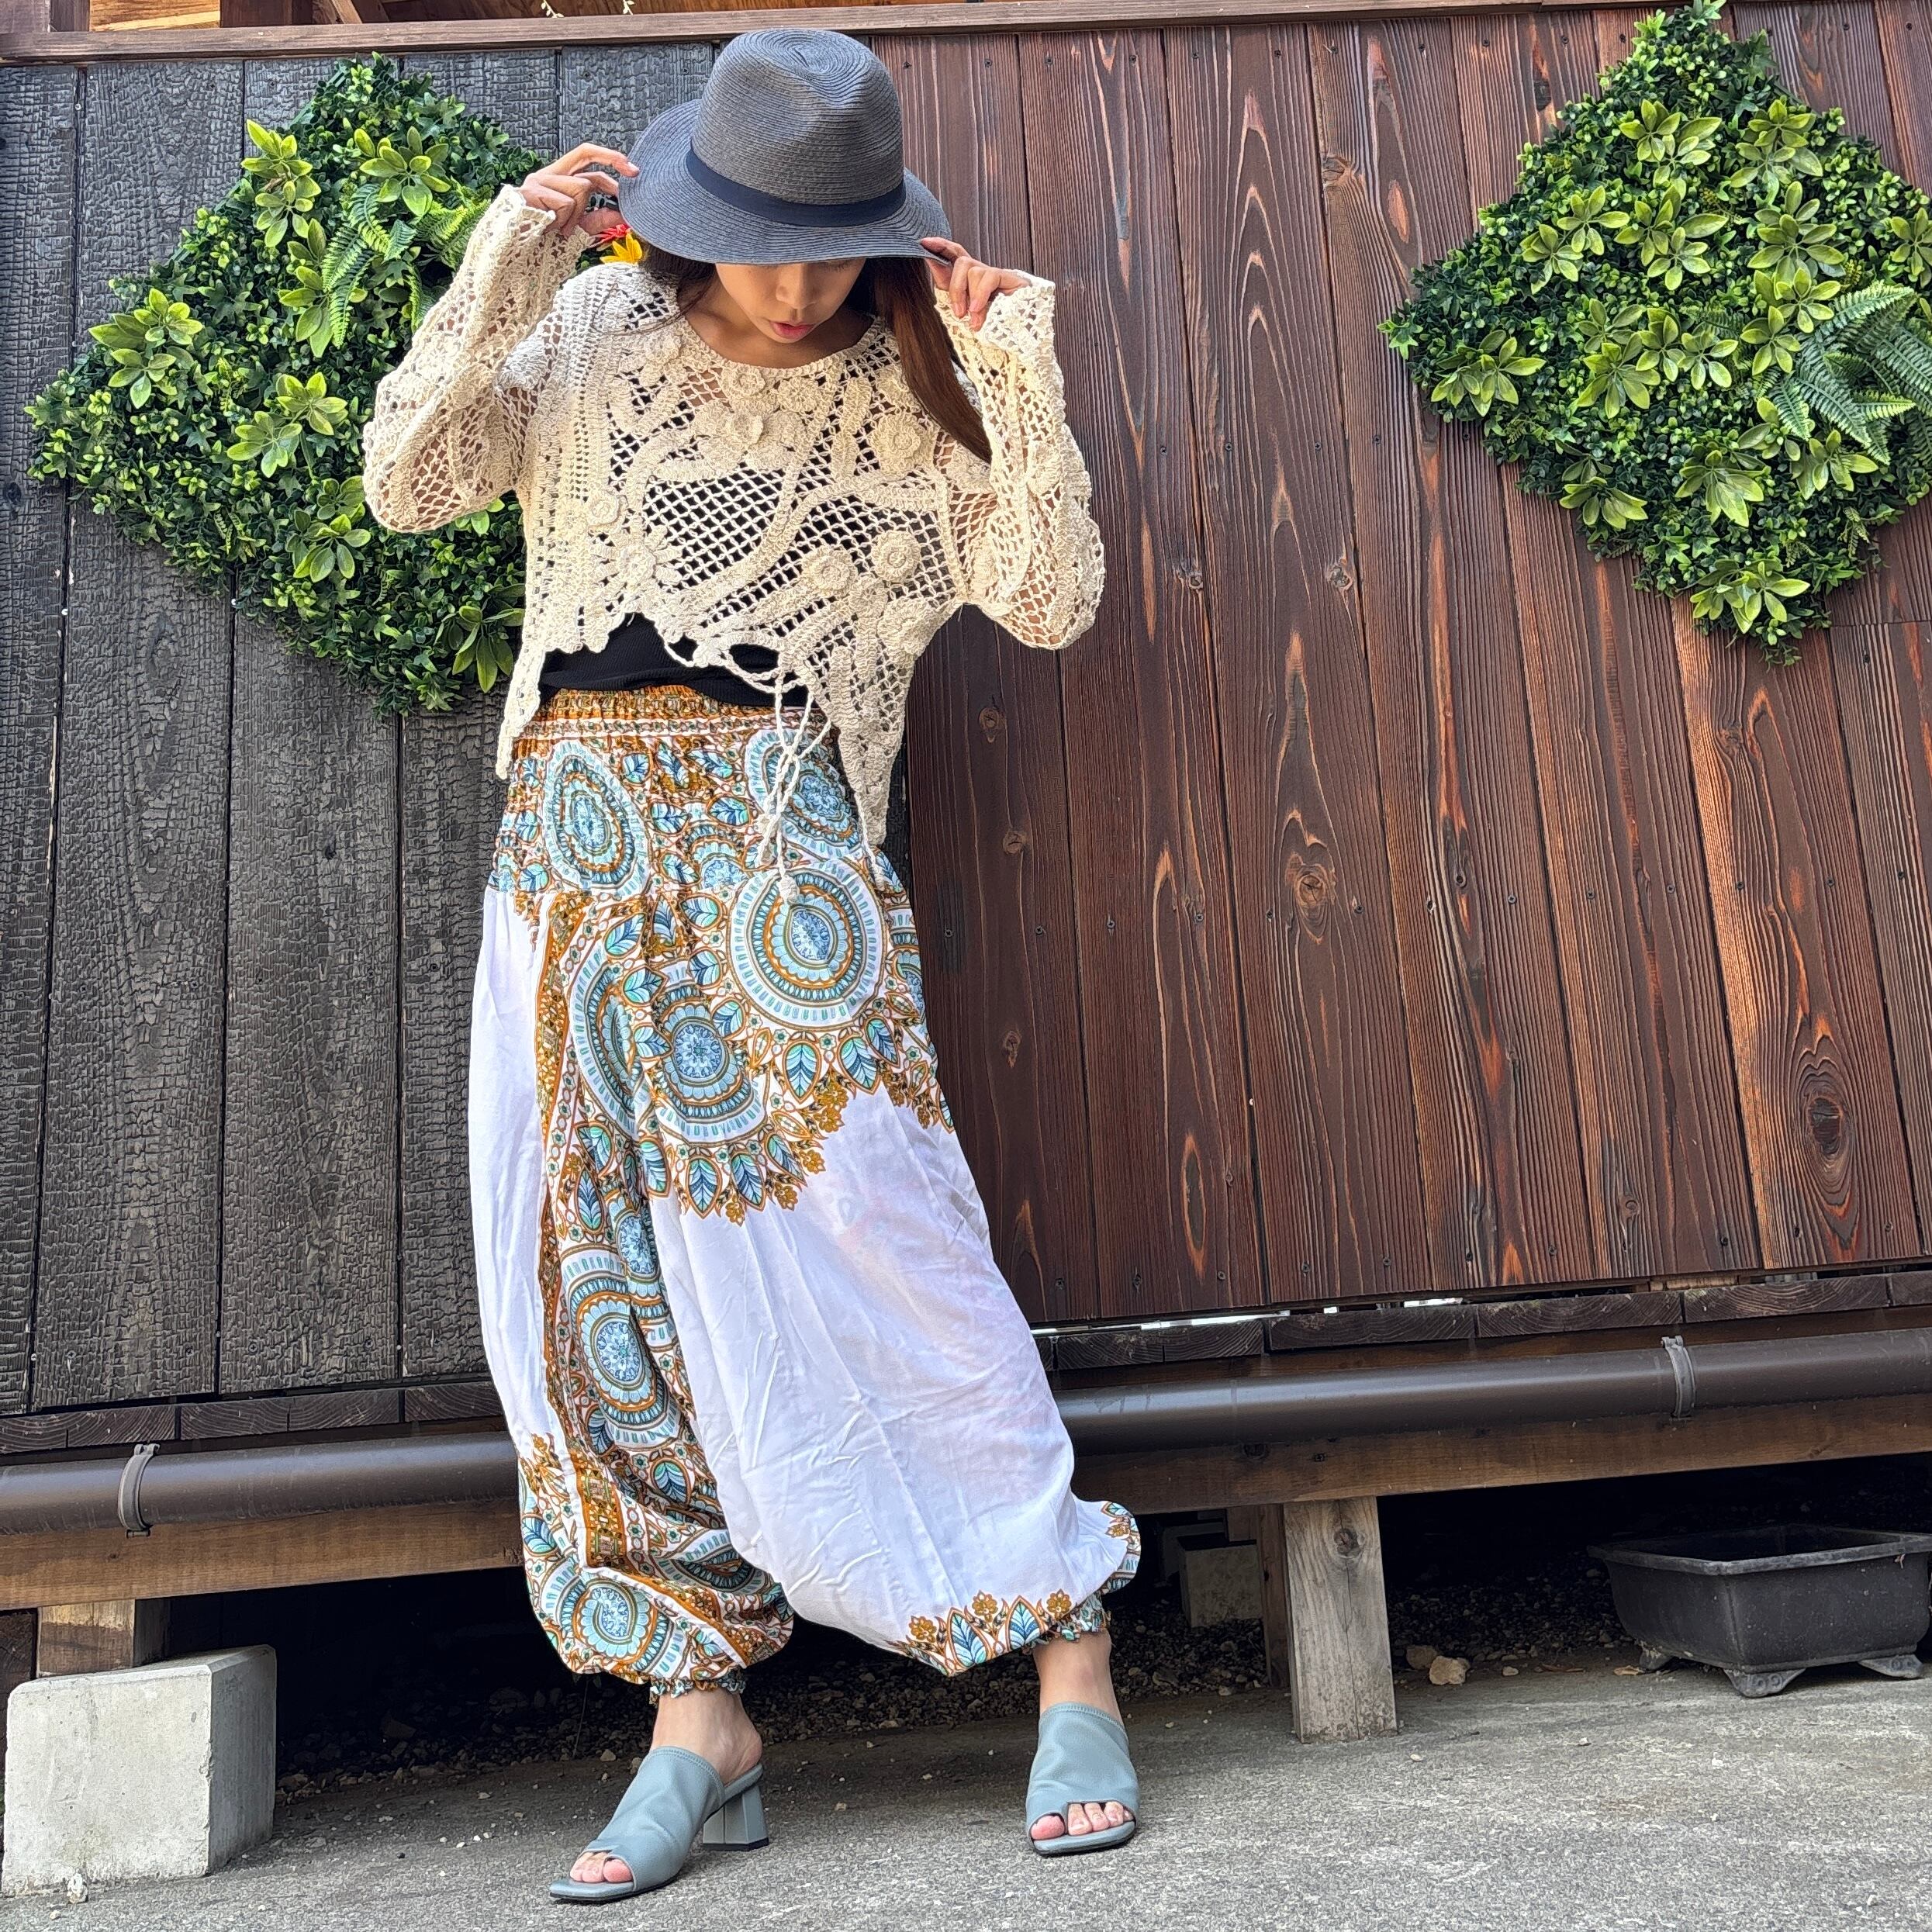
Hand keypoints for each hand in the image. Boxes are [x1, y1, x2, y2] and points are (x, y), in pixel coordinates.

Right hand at [518, 144, 638, 242]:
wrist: (516, 253)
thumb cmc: (544, 240)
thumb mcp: (579, 227)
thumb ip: (600, 218)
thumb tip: (624, 214)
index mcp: (557, 178)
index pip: (585, 155)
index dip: (609, 157)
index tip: (632, 169)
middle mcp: (548, 174)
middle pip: (585, 153)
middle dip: (612, 159)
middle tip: (634, 173)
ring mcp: (539, 180)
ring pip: (581, 188)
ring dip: (578, 215)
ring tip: (561, 229)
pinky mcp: (533, 192)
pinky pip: (567, 204)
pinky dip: (565, 221)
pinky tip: (551, 228)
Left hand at [920, 237, 1029, 330]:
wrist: (1019, 338)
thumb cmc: (990, 326)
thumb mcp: (963, 308)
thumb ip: (948, 288)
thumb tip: (931, 262)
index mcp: (970, 280)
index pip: (955, 254)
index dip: (941, 246)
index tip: (924, 242)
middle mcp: (982, 273)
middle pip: (962, 261)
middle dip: (955, 287)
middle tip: (958, 312)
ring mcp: (996, 275)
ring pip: (973, 270)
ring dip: (970, 297)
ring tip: (974, 320)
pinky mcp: (1010, 278)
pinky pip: (989, 277)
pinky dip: (981, 294)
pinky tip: (978, 310)